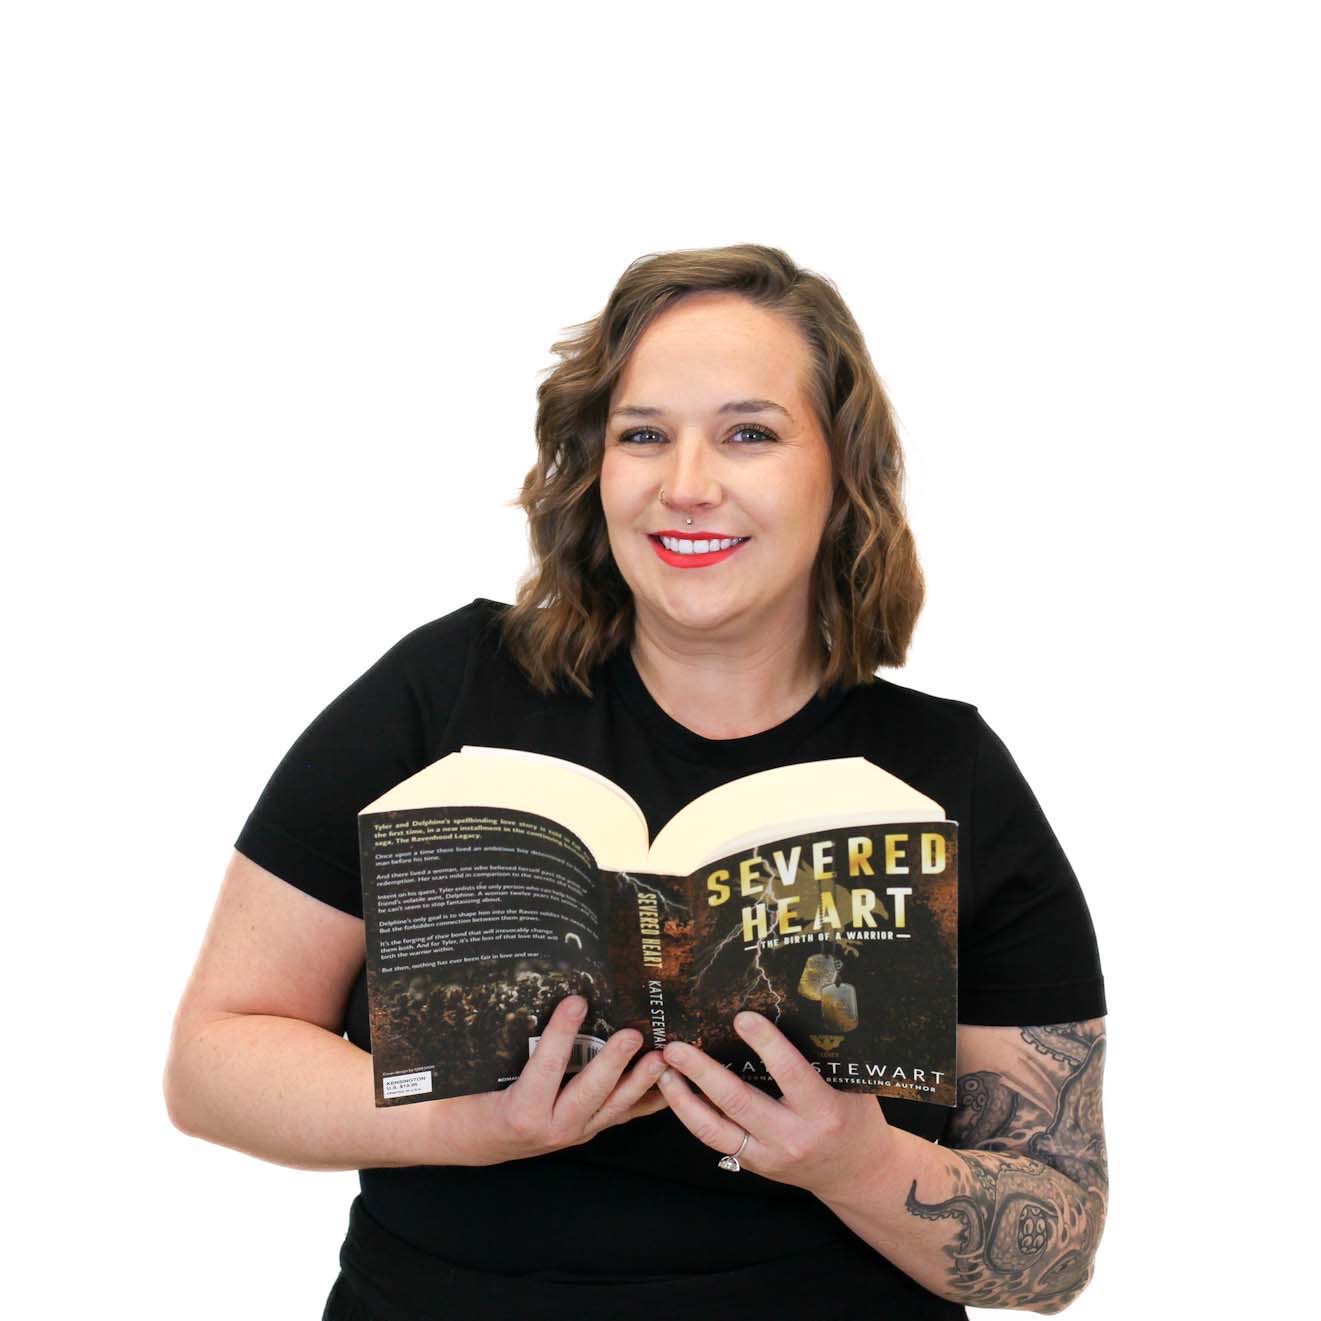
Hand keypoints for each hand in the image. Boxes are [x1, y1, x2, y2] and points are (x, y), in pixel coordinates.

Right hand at [435, 995, 668, 1165]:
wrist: (471, 1142)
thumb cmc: (467, 1101)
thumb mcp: (474, 1072)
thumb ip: (495, 1042)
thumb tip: (510, 992)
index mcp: (520, 1111)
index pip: (545, 1068)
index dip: (561, 1034)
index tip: (576, 1001)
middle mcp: (551, 1128)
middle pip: (588, 1093)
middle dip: (613, 1064)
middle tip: (633, 1034)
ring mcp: (572, 1133)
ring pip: (612, 1108)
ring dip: (640, 1083)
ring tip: (661, 1057)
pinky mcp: (585, 1131)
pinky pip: (619, 1115)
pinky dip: (645, 1100)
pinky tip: (668, 1084)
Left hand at [657, 1011, 893, 1199]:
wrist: (856, 1173)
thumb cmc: (856, 1117)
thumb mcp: (850, 1084)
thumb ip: (822, 1056)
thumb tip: (789, 1007)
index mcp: (823, 1110)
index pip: (790, 1073)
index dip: (766, 1044)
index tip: (742, 1017)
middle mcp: (792, 1136)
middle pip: (738, 1102)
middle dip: (702, 1072)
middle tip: (677, 1047)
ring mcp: (768, 1155)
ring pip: (715, 1129)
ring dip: (683, 1098)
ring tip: (662, 1069)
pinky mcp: (753, 1164)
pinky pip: (715, 1139)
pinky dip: (691, 1115)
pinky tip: (675, 1092)